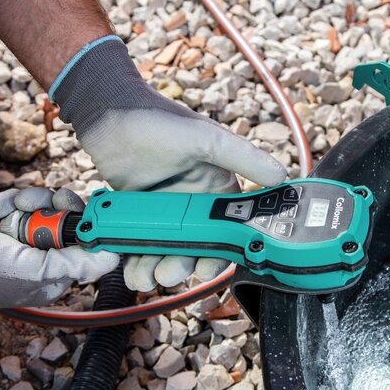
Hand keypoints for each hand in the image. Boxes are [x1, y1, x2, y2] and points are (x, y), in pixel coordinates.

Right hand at [0, 187, 119, 307]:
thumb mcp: (32, 270)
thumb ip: (74, 264)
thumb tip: (113, 258)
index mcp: (54, 275)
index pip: (85, 241)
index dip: (82, 219)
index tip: (71, 205)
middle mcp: (40, 257)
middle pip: (64, 216)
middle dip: (45, 205)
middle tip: (29, 206)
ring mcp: (20, 239)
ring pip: (39, 204)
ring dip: (18, 202)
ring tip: (1, 214)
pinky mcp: (1, 224)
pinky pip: (13, 201)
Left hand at [50, 35, 287, 290]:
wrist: (107, 113)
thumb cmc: (159, 119)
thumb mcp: (206, 137)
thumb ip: (243, 157)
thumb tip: (281, 176)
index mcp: (217, 190)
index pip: (228, 232)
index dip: (220, 255)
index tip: (205, 269)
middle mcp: (194, 206)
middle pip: (195, 250)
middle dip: (182, 266)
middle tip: (167, 272)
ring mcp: (164, 213)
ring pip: (166, 252)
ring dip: (156, 269)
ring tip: (142, 275)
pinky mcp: (137, 217)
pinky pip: (140, 246)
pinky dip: (134, 260)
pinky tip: (126, 267)